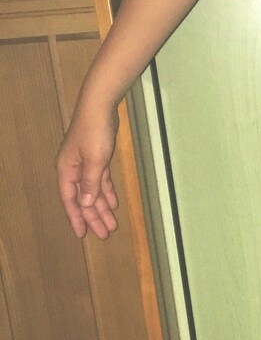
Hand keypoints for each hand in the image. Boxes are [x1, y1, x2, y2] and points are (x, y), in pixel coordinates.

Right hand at [55, 105, 120, 239]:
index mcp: (67, 171)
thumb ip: (91, 183)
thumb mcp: (95, 160)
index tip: (83, 234)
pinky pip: (101, 180)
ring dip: (102, 207)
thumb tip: (84, 204)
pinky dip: (107, 192)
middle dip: (94, 217)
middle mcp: (74, 169)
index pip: (71, 200)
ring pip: (93, 191)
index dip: (77, 217)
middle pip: (84, 199)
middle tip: (105, 234)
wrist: (100, 106)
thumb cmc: (95, 131)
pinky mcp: (97, 158)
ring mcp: (85, 164)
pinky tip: (113, 203)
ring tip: (112, 224)